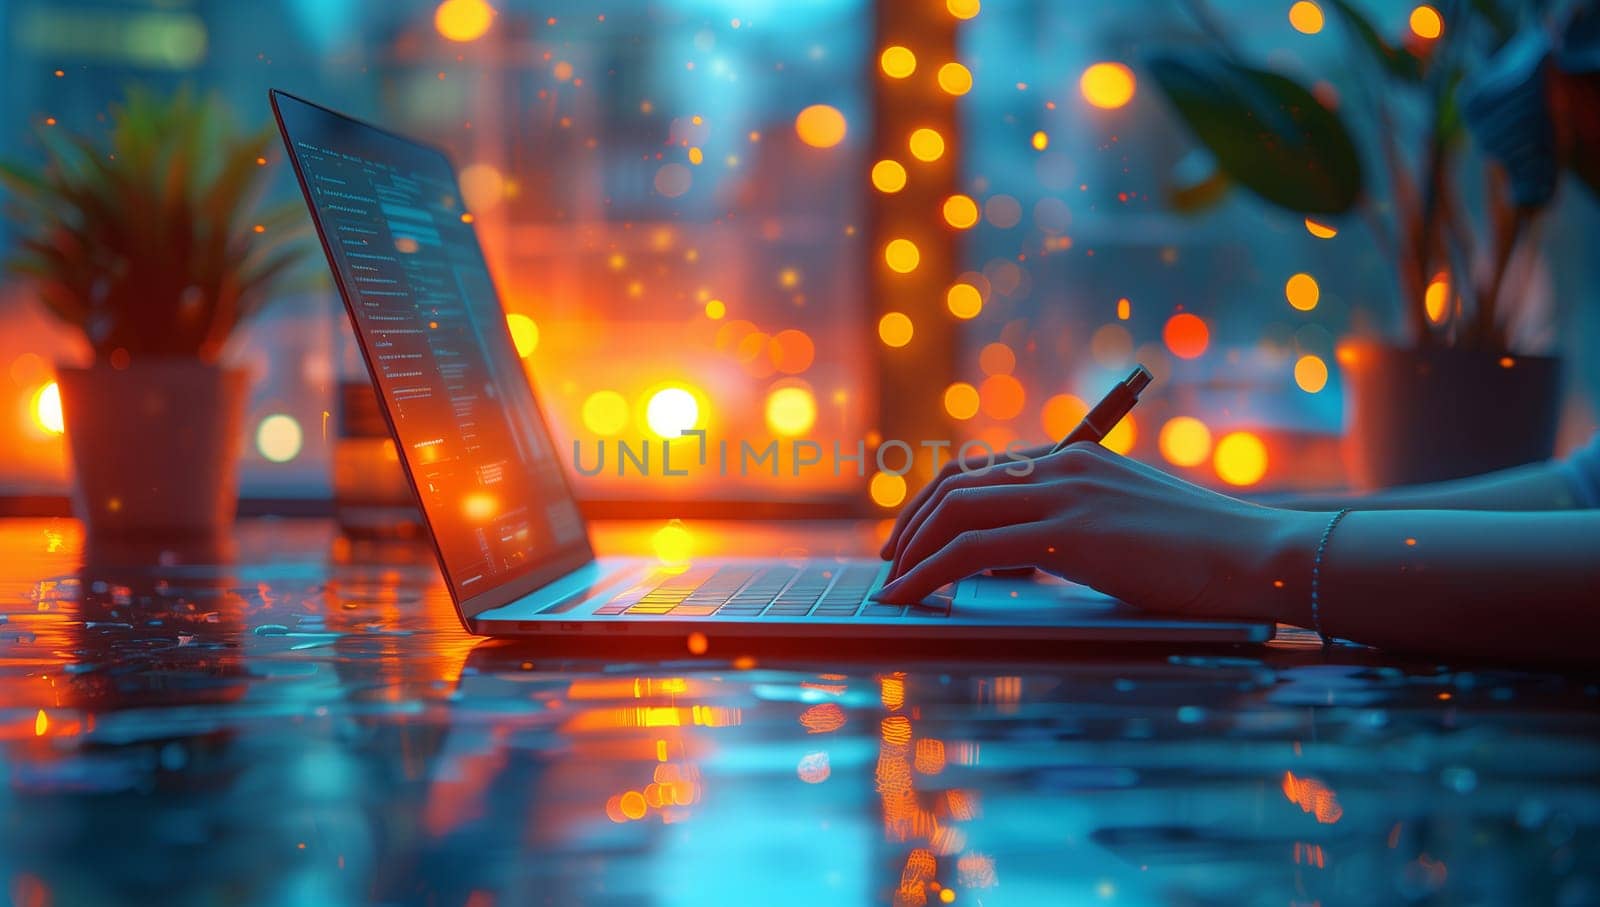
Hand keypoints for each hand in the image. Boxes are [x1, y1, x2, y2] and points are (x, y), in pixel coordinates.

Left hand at [875, 442, 1323, 621]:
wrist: (1261, 556)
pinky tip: (910, 597)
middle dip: (911, 524)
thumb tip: (1031, 555)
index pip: (983, 471)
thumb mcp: (1132, 529)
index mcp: (1078, 458)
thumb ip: (1082, 526)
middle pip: (956, 484)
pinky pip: (971, 549)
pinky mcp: (1069, 532)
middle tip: (889, 563)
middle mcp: (1064, 465)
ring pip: (955, 512)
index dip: (936, 503)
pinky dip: (928, 572)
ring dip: (911, 551)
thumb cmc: (1207, 557)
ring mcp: (1066, 493)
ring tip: (892, 587)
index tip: (913, 538)